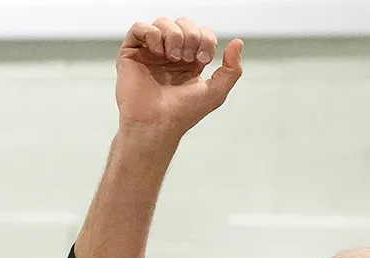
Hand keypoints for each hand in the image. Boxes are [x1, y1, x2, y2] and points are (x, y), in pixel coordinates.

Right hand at [116, 17, 242, 141]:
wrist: (156, 124)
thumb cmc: (182, 113)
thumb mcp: (216, 92)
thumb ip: (232, 69)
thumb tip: (238, 42)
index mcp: (190, 61)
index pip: (202, 32)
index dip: (206, 39)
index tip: (203, 60)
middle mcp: (170, 54)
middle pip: (184, 23)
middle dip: (191, 36)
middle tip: (187, 58)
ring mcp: (151, 52)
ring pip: (163, 22)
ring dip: (173, 35)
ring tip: (172, 56)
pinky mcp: (131, 53)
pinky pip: (140, 27)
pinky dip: (151, 34)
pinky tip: (158, 52)